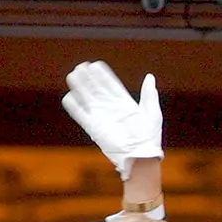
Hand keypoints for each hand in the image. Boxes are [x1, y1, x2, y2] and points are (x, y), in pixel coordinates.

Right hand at [62, 61, 162, 179]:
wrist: (140, 157)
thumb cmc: (149, 137)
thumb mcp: (152, 113)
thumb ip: (149, 95)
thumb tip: (150, 77)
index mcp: (125, 104)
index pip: (111, 85)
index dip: (103, 75)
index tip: (96, 65)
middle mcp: (111, 109)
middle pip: (96, 89)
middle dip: (89, 78)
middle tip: (81, 66)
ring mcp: (101, 117)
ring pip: (87, 98)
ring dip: (80, 87)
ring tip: (73, 75)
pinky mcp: (94, 128)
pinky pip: (81, 115)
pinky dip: (74, 106)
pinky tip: (69, 96)